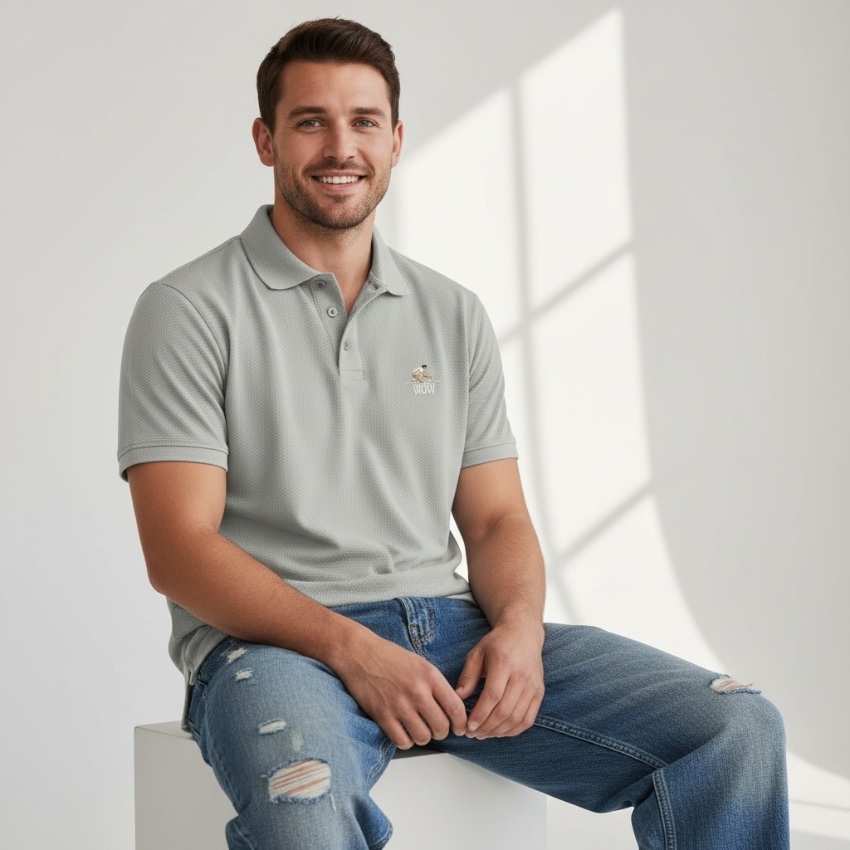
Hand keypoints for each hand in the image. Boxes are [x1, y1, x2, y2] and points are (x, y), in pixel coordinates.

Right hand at [335, 632, 467, 749]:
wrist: (360, 654)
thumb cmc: (390, 657)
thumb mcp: (420, 663)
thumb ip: (437, 684)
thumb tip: (452, 708)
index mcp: (430, 676)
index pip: (455, 708)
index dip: (461, 723)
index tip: (461, 728)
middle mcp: (417, 691)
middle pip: (441, 727)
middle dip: (442, 731)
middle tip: (437, 728)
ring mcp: (399, 705)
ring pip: (423, 737)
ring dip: (424, 737)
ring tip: (420, 729)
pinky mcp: (382, 715)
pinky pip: (402, 741)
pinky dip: (406, 741)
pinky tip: (405, 732)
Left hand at [455, 623, 544, 738]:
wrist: (523, 634)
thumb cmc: (497, 643)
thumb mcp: (477, 653)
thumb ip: (467, 676)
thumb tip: (457, 698)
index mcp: (504, 662)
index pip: (493, 695)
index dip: (480, 714)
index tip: (468, 726)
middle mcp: (522, 675)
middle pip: (505, 710)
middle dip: (486, 727)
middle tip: (472, 733)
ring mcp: (533, 685)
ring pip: (517, 718)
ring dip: (498, 731)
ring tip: (483, 734)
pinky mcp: (539, 693)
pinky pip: (528, 719)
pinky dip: (513, 730)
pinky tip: (499, 731)